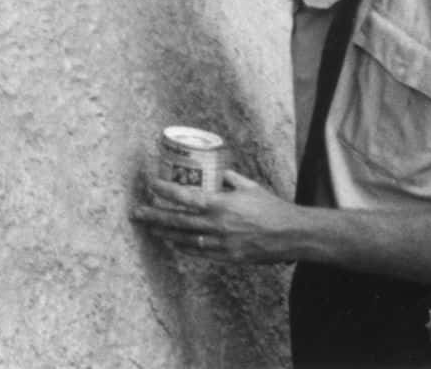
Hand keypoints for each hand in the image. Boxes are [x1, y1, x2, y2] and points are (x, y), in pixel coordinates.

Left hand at [133, 170, 307, 263]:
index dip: (164, 190)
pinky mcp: (229, 258)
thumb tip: (215, 171)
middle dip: (154, 215)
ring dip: (165, 233)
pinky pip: (200, 254)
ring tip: (150, 228)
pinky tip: (174, 243)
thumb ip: (228, 179)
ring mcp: (222, 244)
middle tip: (136, 212)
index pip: (184, 196)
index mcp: (221, 204)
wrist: (293, 235)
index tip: (150, 184)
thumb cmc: (272, 208)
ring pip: (185, 239)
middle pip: (177, 220)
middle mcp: (217, 225)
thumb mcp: (248, 186)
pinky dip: (185, 248)